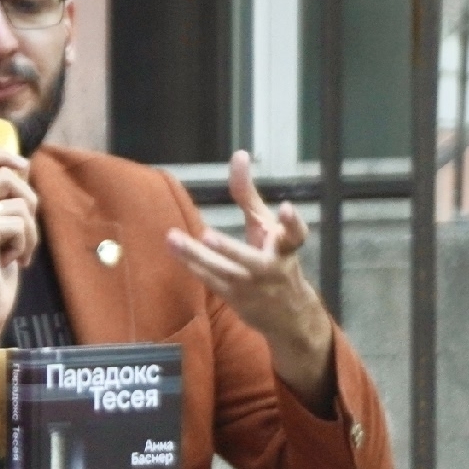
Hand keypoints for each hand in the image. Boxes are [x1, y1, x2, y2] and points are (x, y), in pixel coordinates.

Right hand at [0, 148, 39, 346]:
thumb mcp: (0, 228)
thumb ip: (5, 199)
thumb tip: (23, 165)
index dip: (1, 154)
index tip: (23, 164)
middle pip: (5, 174)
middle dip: (30, 199)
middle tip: (28, 228)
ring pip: (18, 202)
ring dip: (31, 229)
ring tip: (19, 251)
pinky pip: (19, 224)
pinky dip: (26, 244)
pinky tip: (12, 261)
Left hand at [164, 152, 334, 408]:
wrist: (288, 313)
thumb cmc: (274, 256)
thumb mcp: (267, 225)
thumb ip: (249, 193)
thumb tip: (239, 155)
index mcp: (286, 248)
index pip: (295, 235)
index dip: (292, 223)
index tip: (287, 208)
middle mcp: (272, 268)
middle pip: (249, 259)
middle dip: (229, 249)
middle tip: (208, 235)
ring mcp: (252, 286)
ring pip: (223, 272)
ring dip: (196, 256)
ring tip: (173, 238)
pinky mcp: (235, 298)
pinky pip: (211, 280)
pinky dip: (193, 266)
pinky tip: (175, 250)